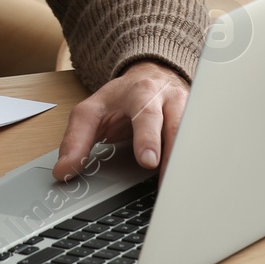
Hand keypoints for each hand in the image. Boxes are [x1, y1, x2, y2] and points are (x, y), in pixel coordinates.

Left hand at [52, 59, 188, 183]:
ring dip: (188, 162)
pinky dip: (198, 162)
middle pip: (175, 124)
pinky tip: (195, 181)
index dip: (147, 138)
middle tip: (168, 176)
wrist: (151, 75)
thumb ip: (76, 140)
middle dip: (173, 151)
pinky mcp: (198, 122)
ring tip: (182, 188)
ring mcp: (186, 109)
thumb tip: (64, 171)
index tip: (148, 161)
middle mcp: (166, 99)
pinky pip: (201, 143)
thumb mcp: (91, 112)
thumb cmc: (121, 99)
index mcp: (139, 93)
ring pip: (193, 135)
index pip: (144, 113)